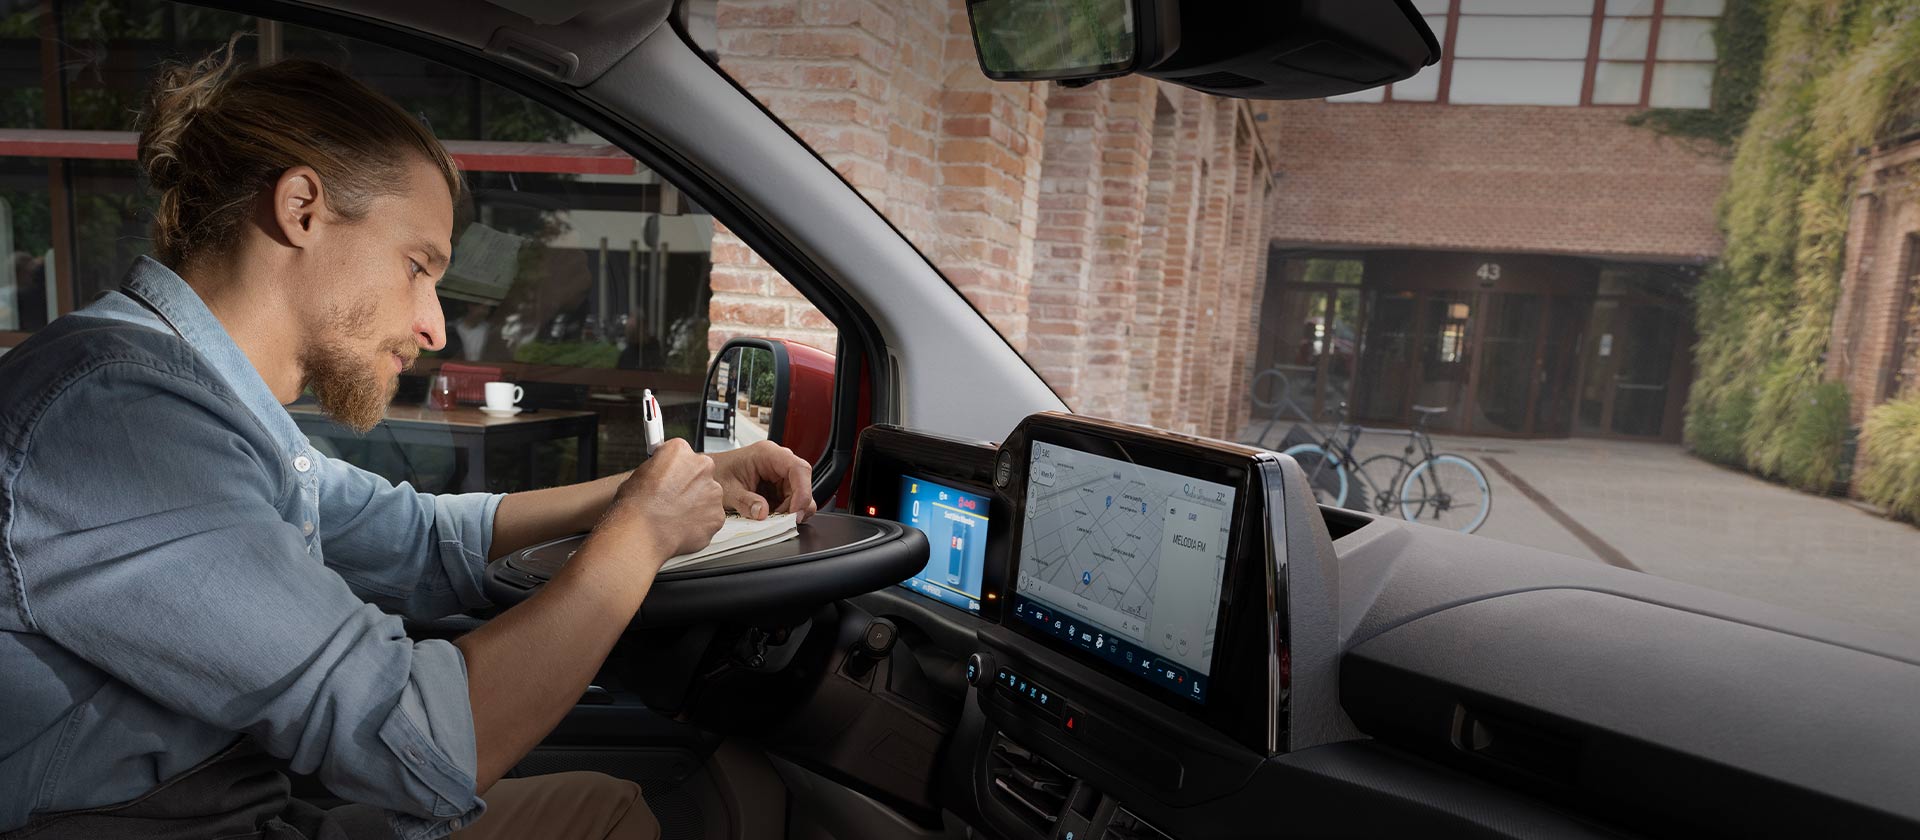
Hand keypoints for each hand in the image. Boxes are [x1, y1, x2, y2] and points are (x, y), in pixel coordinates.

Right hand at [601, 439, 723, 564]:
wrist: (642, 533)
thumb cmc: (635, 507)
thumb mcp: (639, 475)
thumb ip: (659, 470)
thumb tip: (660, 474)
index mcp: (679, 451)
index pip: (682, 453)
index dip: (674, 468)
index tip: (671, 474)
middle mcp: (701, 467)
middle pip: (700, 473)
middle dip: (689, 485)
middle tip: (671, 498)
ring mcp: (713, 492)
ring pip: (708, 496)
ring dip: (696, 504)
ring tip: (673, 516)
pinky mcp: (717, 515)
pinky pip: (710, 517)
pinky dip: (699, 523)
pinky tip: (681, 527)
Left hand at [709, 441, 817, 522]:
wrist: (707, 476)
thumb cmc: (716, 474)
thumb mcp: (727, 491)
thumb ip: (745, 502)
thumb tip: (763, 512)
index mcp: (767, 454)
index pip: (798, 469)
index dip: (803, 491)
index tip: (795, 512)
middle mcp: (777, 462)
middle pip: (802, 483)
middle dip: (796, 505)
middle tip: (781, 521)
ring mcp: (778, 475)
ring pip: (799, 494)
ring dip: (790, 510)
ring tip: (773, 519)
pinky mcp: (777, 487)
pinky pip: (790, 500)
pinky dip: (784, 513)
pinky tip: (771, 517)